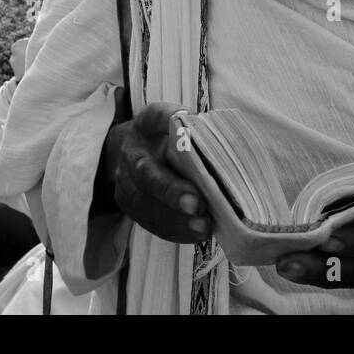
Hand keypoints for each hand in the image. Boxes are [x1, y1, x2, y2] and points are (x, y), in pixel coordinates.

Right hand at [96, 101, 210, 244]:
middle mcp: (132, 153)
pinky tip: (196, 234)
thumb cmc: (167, 138)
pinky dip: (175, 231)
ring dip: (175, 219)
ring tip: (202, 227)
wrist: (132, 152)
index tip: (188, 125)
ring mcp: (126, 183)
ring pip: (145, 205)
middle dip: (172, 191)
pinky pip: (150, 223)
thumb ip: (197, 128)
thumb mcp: (179, 123)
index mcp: (147, 125)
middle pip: (146, 174)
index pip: (157, 118)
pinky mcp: (130, 207)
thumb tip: (227, 140)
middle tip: (198, 204)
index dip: (170, 121)